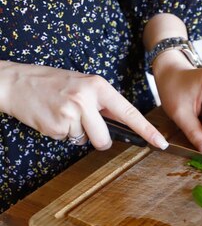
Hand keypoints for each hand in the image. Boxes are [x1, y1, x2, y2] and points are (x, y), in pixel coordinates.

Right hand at [0, 61, 168, 149]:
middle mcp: (87, 98)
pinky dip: (61, 133)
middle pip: (106, 139)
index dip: (146, 130)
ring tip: (63, 115)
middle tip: (82, 124)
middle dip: (97, 140)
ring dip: (77, 135)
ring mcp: (72, 112)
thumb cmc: (52, 84)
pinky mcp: (57, 125)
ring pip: (86, 141)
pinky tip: (53, 117)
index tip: (160, 142)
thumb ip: (102, 104)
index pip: (129, 112)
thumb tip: (121, 127)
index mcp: (98, 86)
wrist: (17, 82)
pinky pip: (68, 140)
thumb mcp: (82, 86)